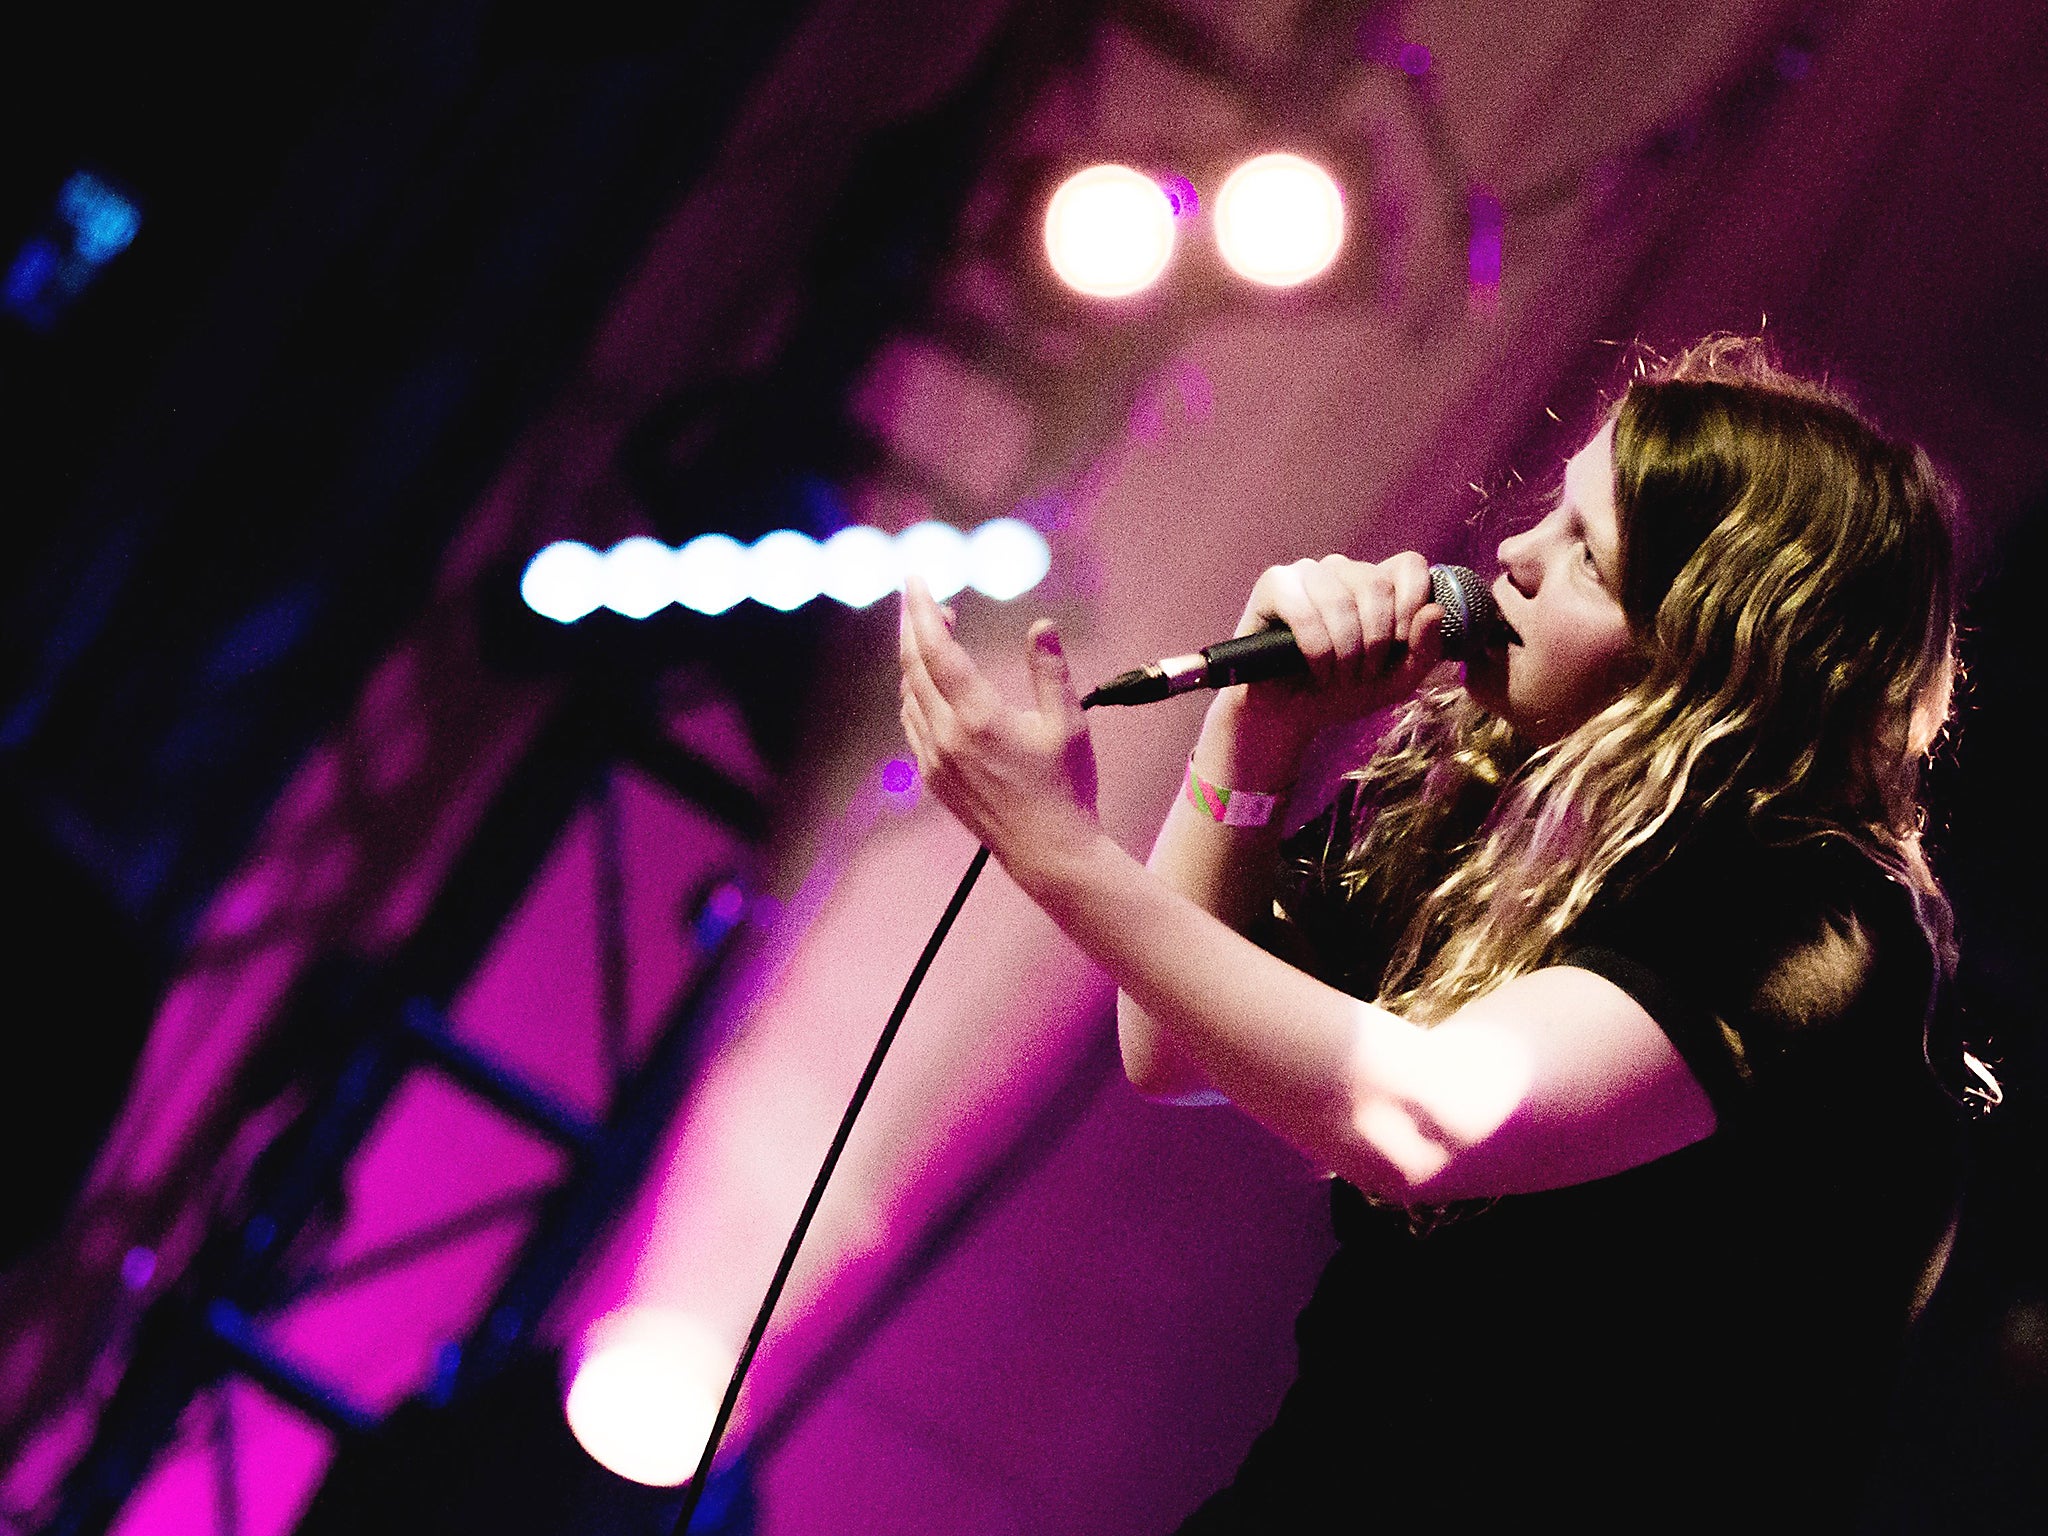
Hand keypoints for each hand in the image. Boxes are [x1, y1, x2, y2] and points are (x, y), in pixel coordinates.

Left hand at [899, 577, 1100, 882]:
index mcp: (978, 718)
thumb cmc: (1067, 789)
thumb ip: (1051, 671)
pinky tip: (931, 682)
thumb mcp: (1069, 723)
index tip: (916, 578)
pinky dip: (915, 692)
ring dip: (915, 658)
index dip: (922, 609)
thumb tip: (1041, 625)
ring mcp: (935, 760)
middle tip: (919, 594)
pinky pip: (912, 723)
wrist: (1050, 853)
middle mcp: (947, 737)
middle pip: (913, 666)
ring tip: (936, 633)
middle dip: (912, 624)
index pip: (936, 649)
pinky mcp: (933, 779)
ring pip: (908, 694)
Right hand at [1230, 551, 1444, 740]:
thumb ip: (1425, 650)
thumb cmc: (1342, 693)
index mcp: (1376, 582)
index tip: (1401, 644)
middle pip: (1377, 585)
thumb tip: (1434, 612)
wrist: (1290, 716)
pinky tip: (1315, 668)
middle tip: (1361, 674)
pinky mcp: (1274, 585)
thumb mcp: (1396, 680)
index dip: (1412, 603)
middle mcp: (1342, 570)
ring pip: (1341, 600)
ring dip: (1344, 650)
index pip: (1409, 565)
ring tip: (1336, 676)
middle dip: (1375, 641)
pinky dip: (1316, 649)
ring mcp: (1306, 573)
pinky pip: (1303, 611)